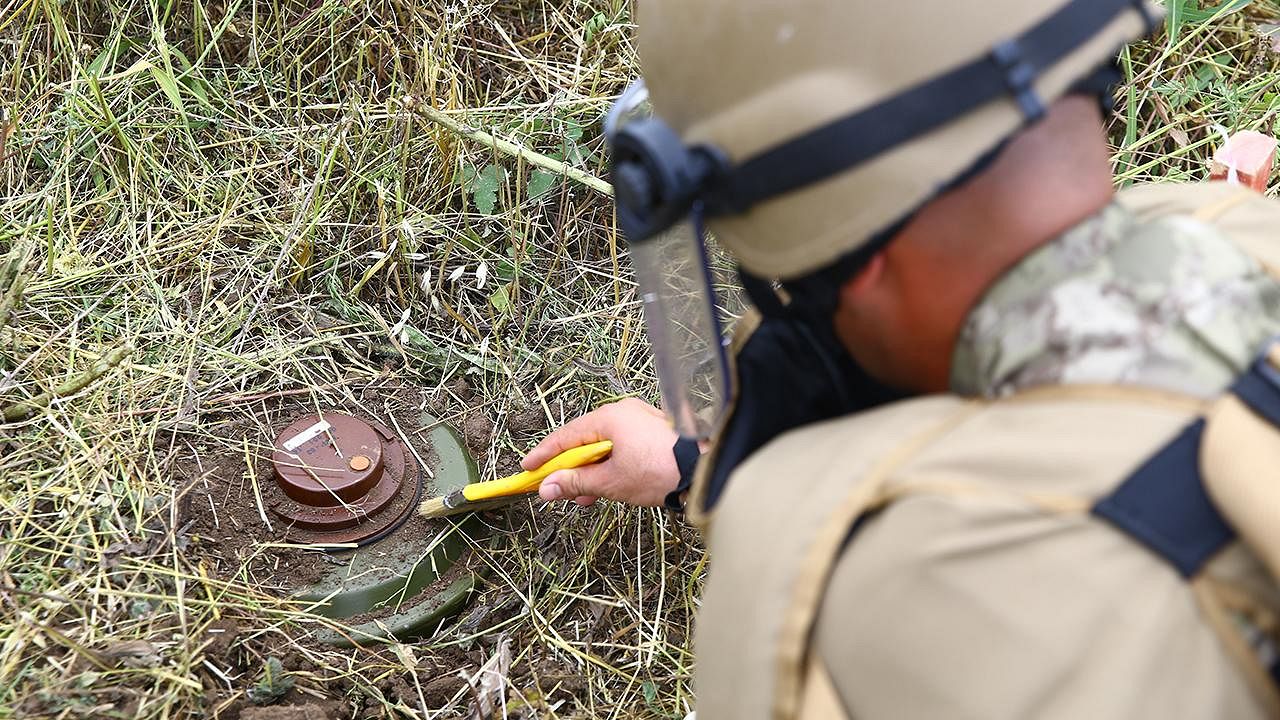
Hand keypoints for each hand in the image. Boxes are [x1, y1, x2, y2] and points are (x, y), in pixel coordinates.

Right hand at [523, 398, 678, 506]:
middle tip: (554, 488)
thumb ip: (576, 483)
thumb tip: (548, 488)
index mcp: (611, 417)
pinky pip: (622, 448)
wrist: (705, 471)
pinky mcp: (655, 434)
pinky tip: (604, 489)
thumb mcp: (610, 481)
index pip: (566, 436)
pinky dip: (610, 467)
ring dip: (591, 472)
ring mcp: (642, 421)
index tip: (528, 469)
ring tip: (581, 497)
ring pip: (605, 447)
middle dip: (570, 468)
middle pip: (585, 440)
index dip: (545, 455)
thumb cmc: (660, 471)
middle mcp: (625, 413)